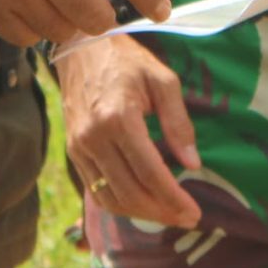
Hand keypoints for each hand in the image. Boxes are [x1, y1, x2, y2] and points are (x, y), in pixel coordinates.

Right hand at [57, 35, 201, 227]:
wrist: (80, 48)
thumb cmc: (127, 61)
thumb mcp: (162, 80)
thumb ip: (179, 122)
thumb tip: (193, 164)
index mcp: (119, 117)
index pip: (150, 172)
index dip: (173, 198)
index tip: (194, 212)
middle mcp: (94, 137)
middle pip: (130, 192)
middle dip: (162, 212)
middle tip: (187, 218)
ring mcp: (79, 147)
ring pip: (110, 198)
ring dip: (141, 214)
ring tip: (167, 214)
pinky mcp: (72, 151)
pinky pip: (95, 190)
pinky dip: (120, 204)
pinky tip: (142, 204)